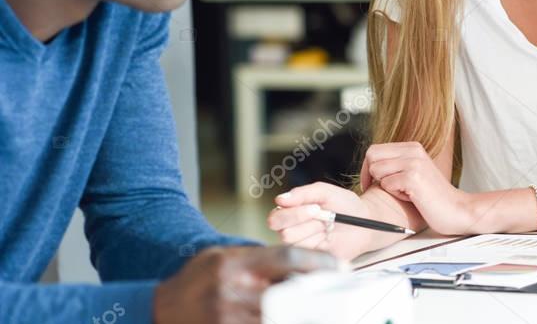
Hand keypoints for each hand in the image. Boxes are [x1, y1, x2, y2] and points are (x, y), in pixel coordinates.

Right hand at [152, 245, 334, 323]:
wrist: (161, 308)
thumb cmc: (198, 278)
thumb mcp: (222, 255)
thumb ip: (256, 257)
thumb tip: (296, 262)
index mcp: (235, 263)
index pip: (286, 257)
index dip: (318, 262)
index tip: (340, 267)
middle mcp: (232, 290)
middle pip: (288, 293)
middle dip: (315, 295)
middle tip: (337, 295)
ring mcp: (228, 316)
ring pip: (279, 318)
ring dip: (301, 315)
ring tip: (320, 310)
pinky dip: (279, 322)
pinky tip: (292, 318)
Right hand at [269, 182, 384, 259]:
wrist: (364, 221)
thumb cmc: (345, 205)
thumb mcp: (325, 192)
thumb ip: (303, 193)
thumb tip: (280, 199)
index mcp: (291, 213)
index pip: (276, 217)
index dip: (293, 213)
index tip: (315, 207)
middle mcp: (293, 230)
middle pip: (283, 233)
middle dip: (305, 222)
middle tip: (322, 217)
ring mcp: (302, 246)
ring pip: (295, 244)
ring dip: (314, 232)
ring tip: (327, 227)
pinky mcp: (313, 258)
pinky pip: (307, 255)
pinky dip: (320, 244)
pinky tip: (329, 238)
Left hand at [361, 141, 477, 234]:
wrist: (457, 210)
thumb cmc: (433, 197)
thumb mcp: (414, 172)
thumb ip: (396, 164)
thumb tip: (369, 165)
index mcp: (413, 147)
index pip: (375, 149)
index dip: (367, 168)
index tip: (371, 183)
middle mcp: (413, 150)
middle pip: (372, 155)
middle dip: (371, 175)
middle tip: (384, 189)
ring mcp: (414, 162)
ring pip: (376, 170)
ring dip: (385, 185)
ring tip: (404, 192)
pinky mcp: (413, 177)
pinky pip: (386, 184)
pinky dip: (394, 194)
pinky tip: (411, 197)